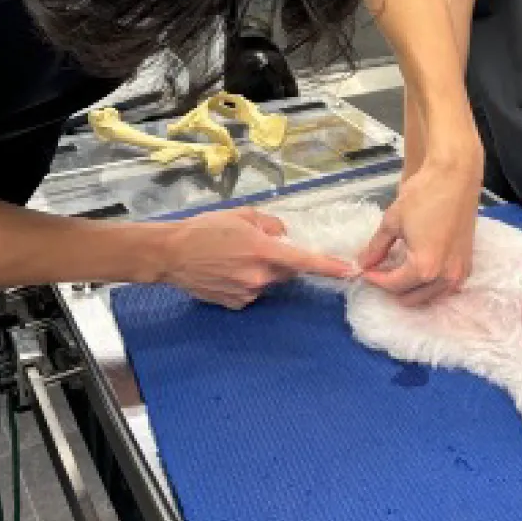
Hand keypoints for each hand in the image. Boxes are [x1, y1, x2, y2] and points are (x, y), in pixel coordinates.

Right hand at [159, 207, 355, 308]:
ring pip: (268, 282)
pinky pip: (252, 292)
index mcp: (264, 251)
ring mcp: (247, 294)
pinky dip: (246, 282)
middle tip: (257, 246)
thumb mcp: (243, 216)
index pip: (305, 260)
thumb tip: (284, 235)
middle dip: (281, 259)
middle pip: (287, 271)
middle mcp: (260, 277)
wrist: (171, 254)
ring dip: (261, 271)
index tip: (351, 271)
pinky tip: (226, 271)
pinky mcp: (236, 305)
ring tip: (233, 257)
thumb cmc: (204, 229)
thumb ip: (270, 225)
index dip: (330, 266)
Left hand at [359, 152, 481, 305]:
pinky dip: (431, 284)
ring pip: (430, 296)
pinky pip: (446, 287)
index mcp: (424, 268)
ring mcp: (459, 273)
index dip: (375, 279)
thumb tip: (363, 264)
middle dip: (393, 287)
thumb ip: (376, 248)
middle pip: (411, 297)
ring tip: (399, 270)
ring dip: (412, 290)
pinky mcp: (468, 264)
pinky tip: (421, 268)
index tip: (365, 270)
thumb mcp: (392, 222)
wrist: (455, 177)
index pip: (393, 285)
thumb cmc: (423, 195)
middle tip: (381, 270)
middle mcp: (445, 277)